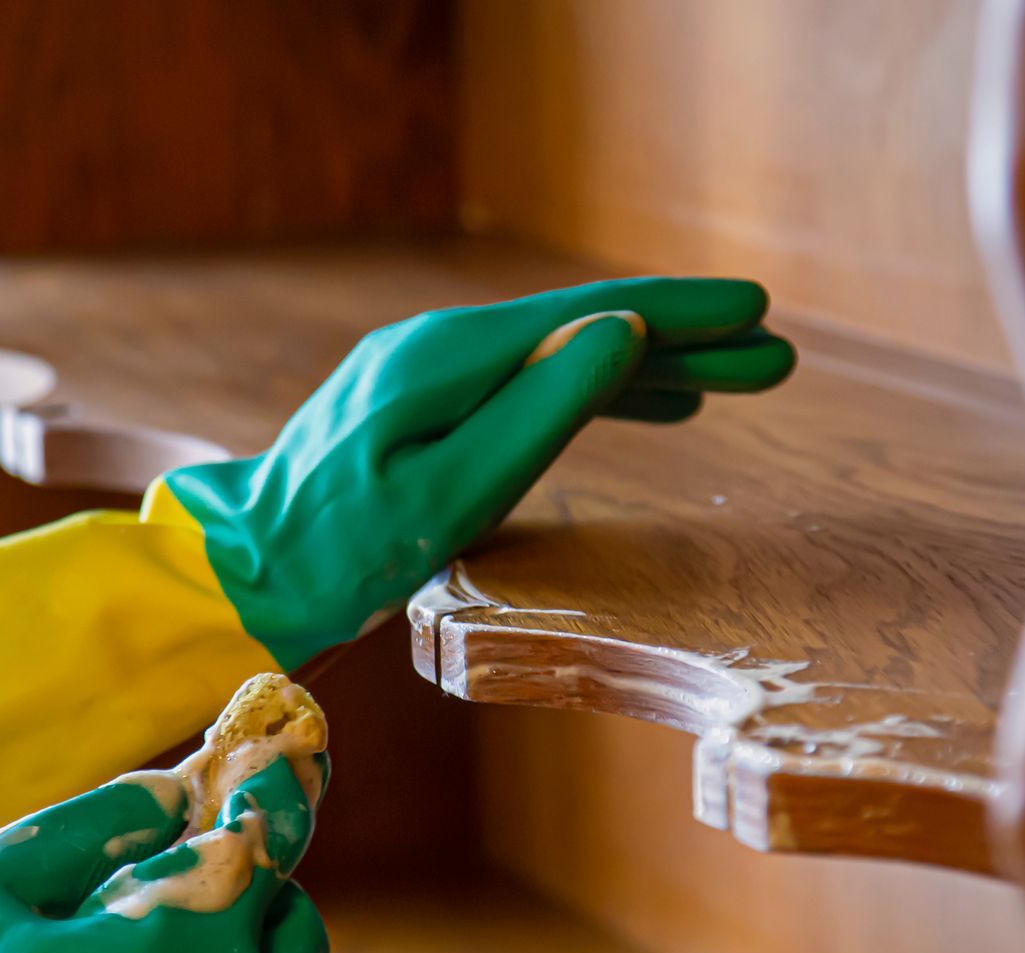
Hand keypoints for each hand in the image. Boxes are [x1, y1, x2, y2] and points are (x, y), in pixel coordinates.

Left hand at [151, 278, 795, 667]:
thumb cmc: (346, 552)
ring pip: (561, 356)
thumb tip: (621, 335)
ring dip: (650, 368)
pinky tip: (647, 400)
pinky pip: (527, 383)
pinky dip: (594, 389)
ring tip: (734, 380)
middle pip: (585, 332)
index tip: (757, 310)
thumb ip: (541, 413)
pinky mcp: (424, 404)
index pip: (588, 318)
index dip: (680, 314)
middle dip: (685, 342)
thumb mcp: (453, 493)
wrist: (250, 570)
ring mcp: (428, 372)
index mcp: (448, 358)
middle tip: (774, 353)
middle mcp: (439, 346)